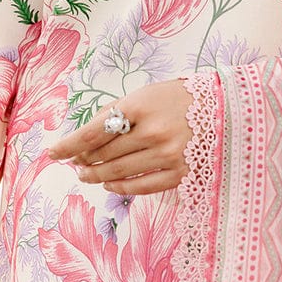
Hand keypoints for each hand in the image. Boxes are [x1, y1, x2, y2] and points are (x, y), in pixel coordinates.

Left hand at [47, 78, 193, 195]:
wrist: (227, 108)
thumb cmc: (181, 98)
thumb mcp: (147, 94)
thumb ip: (118, 113)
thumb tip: (85, 139)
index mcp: (140, 106)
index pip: (93, 131)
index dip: (69, 145)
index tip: (53, 152)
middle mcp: (152, 132)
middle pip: (104, 154)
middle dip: (83, 160)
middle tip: (74, 162)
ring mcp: (168, 155)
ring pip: (119, 172)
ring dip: (97, 175)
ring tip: (86, 175)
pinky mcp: (181, 173)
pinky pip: (143, 187)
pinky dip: (122, 187)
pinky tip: (111, 185)